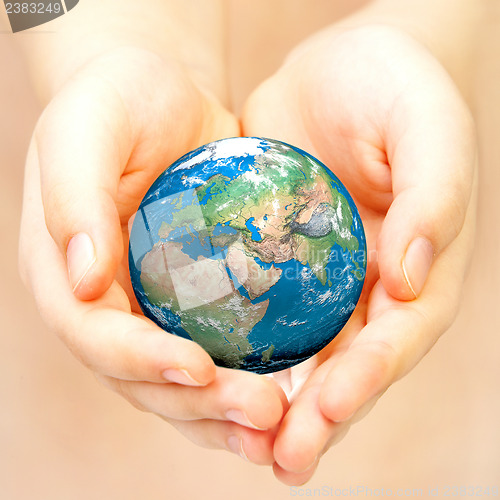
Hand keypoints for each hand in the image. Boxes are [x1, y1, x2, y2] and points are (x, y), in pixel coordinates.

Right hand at [19, 46, 287, 462]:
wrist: (159, 99)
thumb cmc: (117, 102)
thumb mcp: (87, 128)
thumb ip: (73, 197)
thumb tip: (82, 278)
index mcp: (65, 272)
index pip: (94, 335)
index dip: (141, 361)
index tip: (198, 368)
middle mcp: (104, 303)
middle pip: (142, 377)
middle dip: (199, 403)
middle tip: (263, 413)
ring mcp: (148, 308)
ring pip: (180, 381)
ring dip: (226, 412)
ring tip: (281, 425)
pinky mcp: (191, 301)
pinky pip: (217, 351)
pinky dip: (245, 380)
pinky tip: (290, 394)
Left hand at [242, 25, 476, 483]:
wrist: (342, 68)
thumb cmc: (394, 89)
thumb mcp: (427, 127)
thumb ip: (434, 197)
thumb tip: (411, 278)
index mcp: (420, 267)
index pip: (400, 336)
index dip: (370, 376)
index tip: (328, 407)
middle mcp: (374, 285)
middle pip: (352, 363)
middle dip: (322, 416)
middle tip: (284, 461)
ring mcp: (325, 278)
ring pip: (305, 353)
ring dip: (279, 402)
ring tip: (246, 445)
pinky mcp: (280, 261)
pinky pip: (263, 313)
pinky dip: (243, 350)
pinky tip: (213, 376)